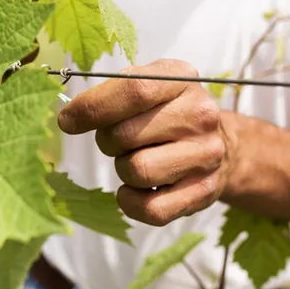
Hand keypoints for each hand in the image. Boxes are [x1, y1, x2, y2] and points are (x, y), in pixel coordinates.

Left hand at [58, 59, 232, 225]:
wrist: (222, 145)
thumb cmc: (168, 112)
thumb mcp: (147, 86)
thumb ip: (111, 94)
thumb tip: (69, 118)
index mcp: (181, 79)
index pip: (133, 90)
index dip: (92, 108)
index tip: (67, 120)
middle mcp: (200, 115)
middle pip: (125, 134)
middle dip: (107, 141)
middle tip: (118, 141)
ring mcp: (205, 155)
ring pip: (137, 171)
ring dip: (123, 168)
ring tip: (136, 159)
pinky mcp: (203, 191)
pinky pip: (151, 209)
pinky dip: (131, 202)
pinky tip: (136, 189)